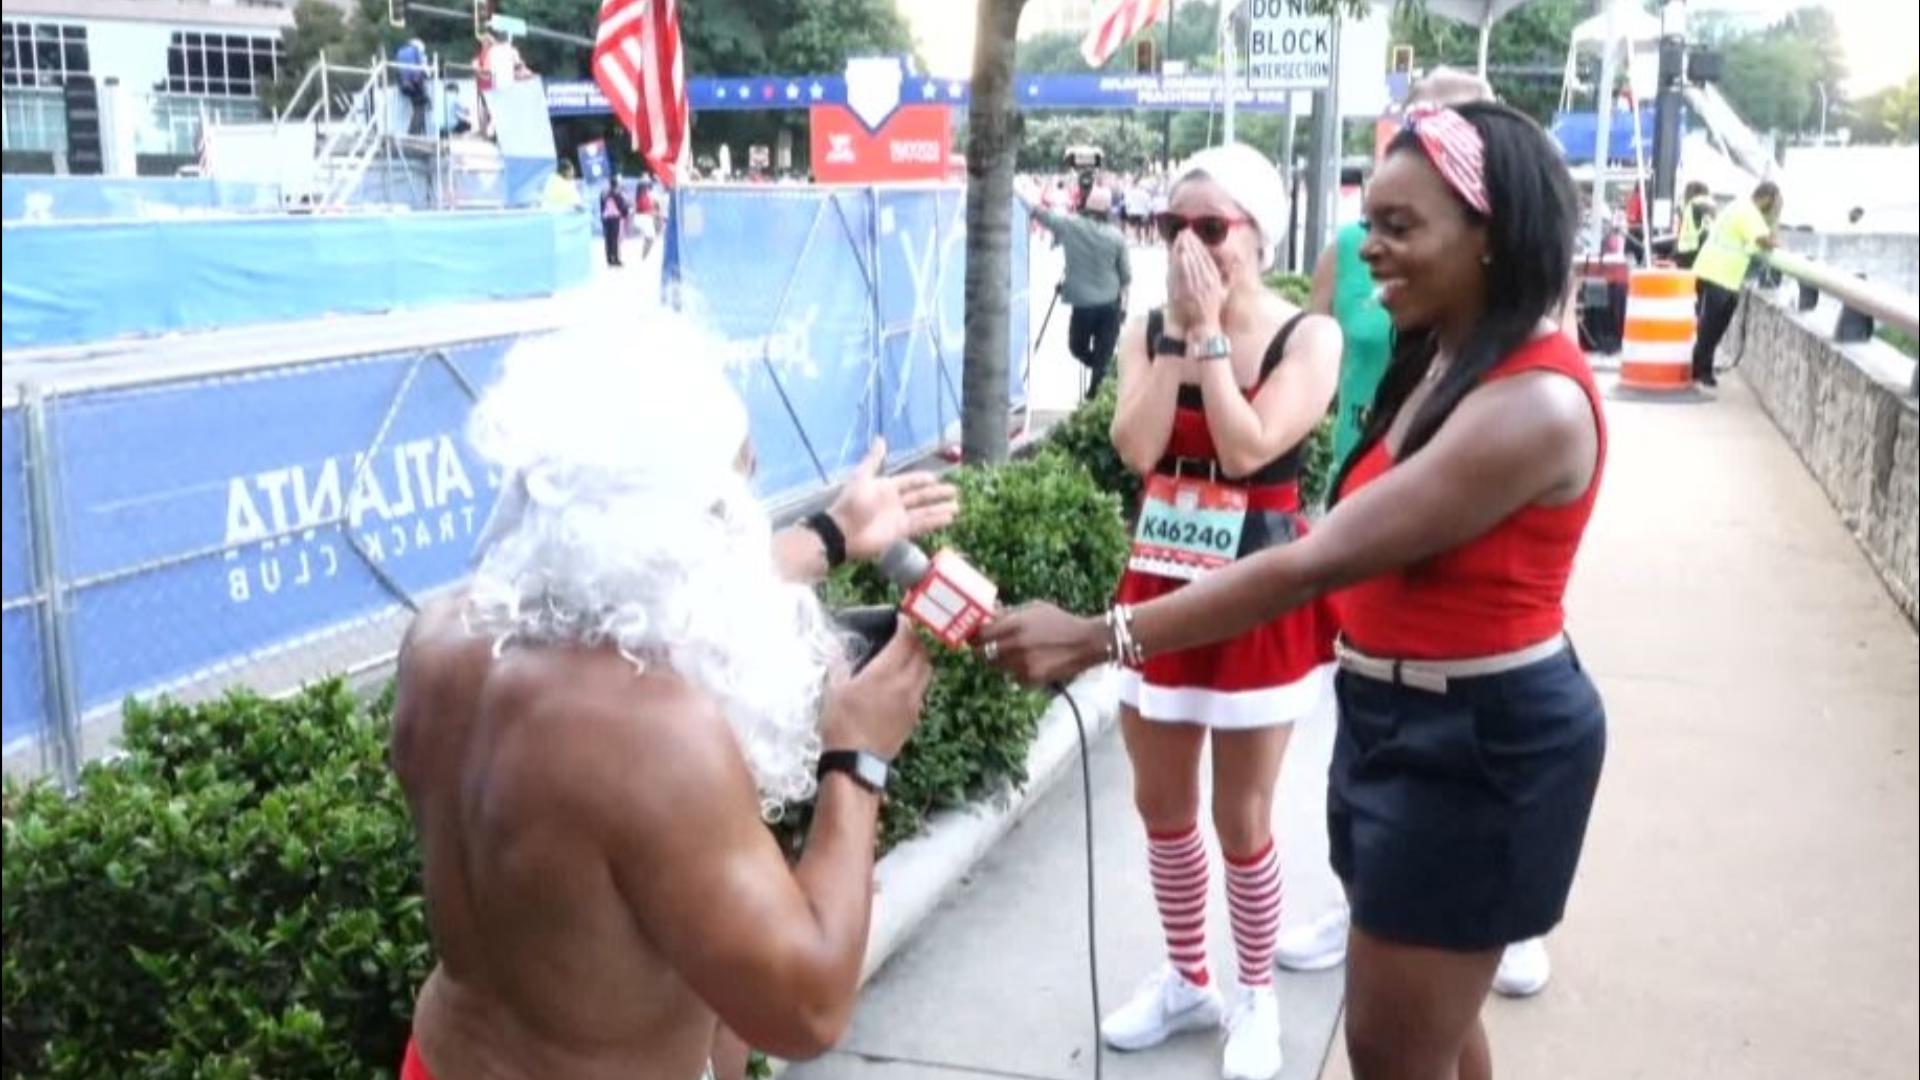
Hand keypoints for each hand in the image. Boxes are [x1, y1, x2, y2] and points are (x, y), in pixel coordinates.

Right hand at [821, 618, 932, 758]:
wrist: (855, 763)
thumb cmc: (841, 725)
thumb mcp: (834, 690)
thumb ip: (839, 664)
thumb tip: (836, 647)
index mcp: (885, 673)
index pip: (905, 640)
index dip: (906, 625)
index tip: (901, 618)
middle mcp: (905, 685)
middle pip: (922, 653)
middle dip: (917, 639)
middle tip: (907, 633)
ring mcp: (913, 703)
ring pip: (927, 671)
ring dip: (921, 658)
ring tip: (909, 654)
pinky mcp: (914, 718)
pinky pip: (923, 690)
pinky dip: (918, 678)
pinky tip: (905, 681)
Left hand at [827, 438, 960, 562]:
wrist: (842, 532)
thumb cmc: (851, 503)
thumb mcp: (862, 477)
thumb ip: (873, 459)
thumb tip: (881, 438)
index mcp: (886, 487)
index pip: (909, 481)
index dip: (922, 479)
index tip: (936, 478)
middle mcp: (894, 502)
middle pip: (920, 496)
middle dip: (937, 494)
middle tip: (955, 491)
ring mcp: (898, 517)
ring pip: (924, 511)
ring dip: (940, 508)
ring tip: (957, 507)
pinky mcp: (900, 532)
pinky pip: (921, 524)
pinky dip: (935, 521)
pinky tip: (949, 518)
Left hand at [976, 603, 1107, 686]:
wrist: (1086, 643)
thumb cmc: (1060, 621)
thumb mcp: (1034, 608)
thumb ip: (1008, 613)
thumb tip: (987, 615)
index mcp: (1014, 624)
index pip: (979, 634)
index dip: (974, 636)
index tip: (974, 635)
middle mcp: (1015, 645)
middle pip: (982, 653)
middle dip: (982, 650)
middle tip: (987, 646)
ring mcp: (1021, 664)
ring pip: (996, 667)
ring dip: (999, 661)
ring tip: (1013, 653)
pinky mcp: (1030, 679)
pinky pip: (1011, 676)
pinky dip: (1014, 671)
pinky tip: (1029, 662)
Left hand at [1169, 232, 1226, 334]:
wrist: (1202, 326)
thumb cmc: (1212, 309)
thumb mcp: (1224, 292)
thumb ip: (1227, 277)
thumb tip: (1232, 262)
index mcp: (1215, 280)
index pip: (1206, 257)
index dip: (1199, 244)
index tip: (1194, 235)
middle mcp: (1205, 282)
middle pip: (1196, 257)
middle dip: (1190, 242)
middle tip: (1185, 232)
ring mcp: (1193, 287)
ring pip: (1188, 263)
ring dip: (1183, 249)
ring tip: (1179, 238)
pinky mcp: (1182, 293)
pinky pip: (1180, 274)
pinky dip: (1177, 263)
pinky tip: (1175, 254)